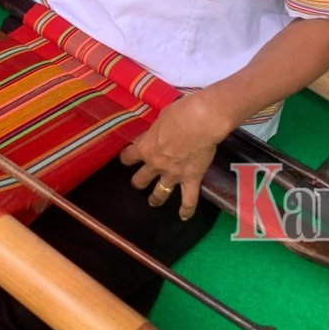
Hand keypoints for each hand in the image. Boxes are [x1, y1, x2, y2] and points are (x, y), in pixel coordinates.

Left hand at [119, 94, 233, 220]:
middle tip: (139, 181)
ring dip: (155, 199)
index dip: (126, 157)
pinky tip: (184, 216)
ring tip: (153, 202)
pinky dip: (186, 210)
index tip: (127, 157)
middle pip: (140, 179)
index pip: (128, 156)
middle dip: (138, 181)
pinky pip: (188, 200)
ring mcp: (173, 175)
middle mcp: (156, 165)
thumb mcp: (160, 118)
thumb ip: (156, 131)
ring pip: (160, 193)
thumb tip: (158, 133)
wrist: (202, 121)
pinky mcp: (191, 179)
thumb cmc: (180, 113)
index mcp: (145, 148)